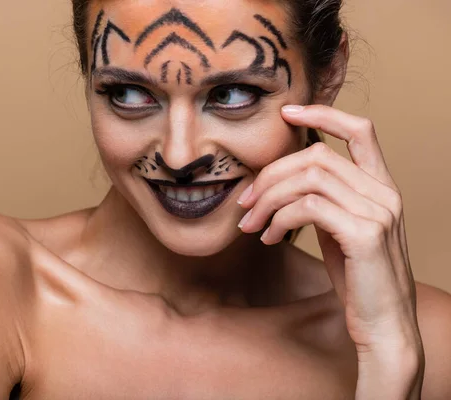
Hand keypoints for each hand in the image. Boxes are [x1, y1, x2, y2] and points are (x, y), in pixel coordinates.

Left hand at [237, 105, 423, 397]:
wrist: (383, 325)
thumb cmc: (357, 278)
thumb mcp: (340, 229)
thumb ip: (324, 199)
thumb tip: (282, 178)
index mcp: (382, 186)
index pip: (360, 130)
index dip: (323, 115)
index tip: (286, 113)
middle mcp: (385, 192)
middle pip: (317, 156)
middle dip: (271, 174)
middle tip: (245, 202)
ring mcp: (379, 211)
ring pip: (308, 179)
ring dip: (268, 200)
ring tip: (251, 225)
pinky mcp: (365, 234)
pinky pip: (308, 207)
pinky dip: (278, 219)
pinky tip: (267, 238)